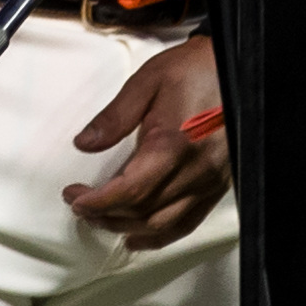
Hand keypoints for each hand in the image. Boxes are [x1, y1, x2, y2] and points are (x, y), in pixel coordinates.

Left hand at [62, 34, 228, 250]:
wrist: (230, 68)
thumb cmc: (191, 71)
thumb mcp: (146, 82)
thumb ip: (114, 117)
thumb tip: (83, 143)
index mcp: (172, 145)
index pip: (129, 191)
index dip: (97, 201)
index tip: (74, 197)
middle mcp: (193, 171)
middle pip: (142, 211)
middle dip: (105, 214)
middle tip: (80, 205)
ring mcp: (208, 183)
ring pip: (162, 224)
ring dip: (127, 227)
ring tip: (101, 219)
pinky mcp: (216, 186)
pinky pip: (186, 223)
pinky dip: (159, 236)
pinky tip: (138, 236)